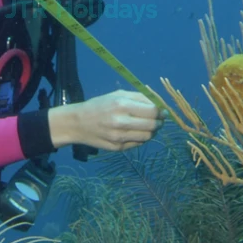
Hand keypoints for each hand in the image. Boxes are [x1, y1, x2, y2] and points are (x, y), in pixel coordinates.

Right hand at [48, 89, 166, 151]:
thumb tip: (160, 104)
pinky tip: (137, 132)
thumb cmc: (100, 105)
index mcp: (122, 105)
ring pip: (147, 136)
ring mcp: (119, 137)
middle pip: (152, 125)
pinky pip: (138, 144)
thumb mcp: (118, 95)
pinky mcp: (117, 148)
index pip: (152, 110)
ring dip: (153, 131)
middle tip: (159, 120)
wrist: (78, 123)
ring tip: (150, 126)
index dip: (161, 112)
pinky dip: (142, 138)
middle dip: (159, 122)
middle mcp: (121, 122)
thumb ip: (139, 98)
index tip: (163, 111)